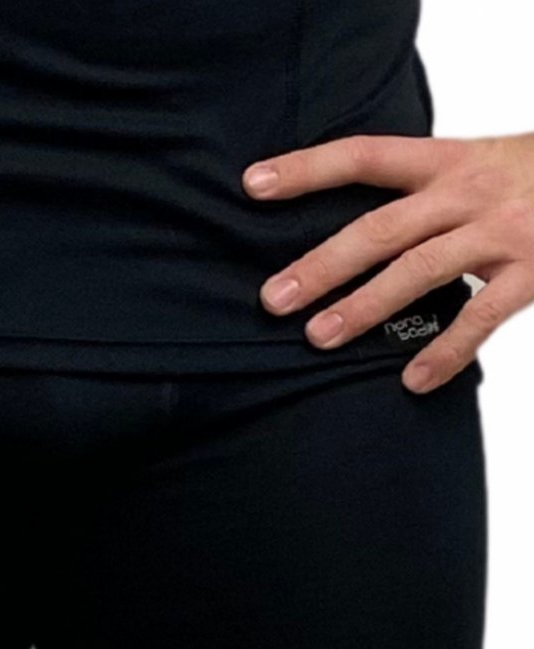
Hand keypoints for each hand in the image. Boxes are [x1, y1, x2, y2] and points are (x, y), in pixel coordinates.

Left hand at [242, 132, 533, 391]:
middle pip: (381, 228)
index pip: (365, 156)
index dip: (308, 169)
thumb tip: (347, 238)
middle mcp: (469, 192)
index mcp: (448, 162)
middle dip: (322, 265)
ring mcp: (502, 231)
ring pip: (420, 270)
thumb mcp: (475, 167)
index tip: (253, 184)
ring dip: (365, 306)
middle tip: (272, 300)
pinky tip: (413, 380)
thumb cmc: (531, 179)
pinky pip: (482, 316)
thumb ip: (418, 196)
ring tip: (318, 337)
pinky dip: (447, 351)